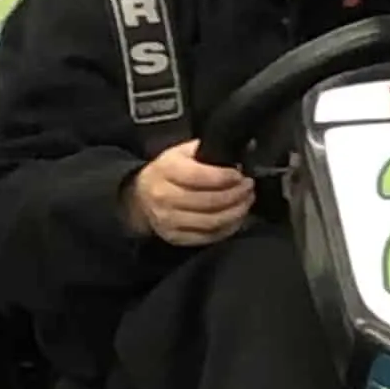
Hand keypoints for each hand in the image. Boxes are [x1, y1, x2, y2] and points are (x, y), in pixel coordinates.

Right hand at [122, 140, 254, 246]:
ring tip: (246, 201)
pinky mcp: (175, 238)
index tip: (240, 175)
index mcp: (166, 170)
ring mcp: (169, 221)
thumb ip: (206, 150)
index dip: (225, 177)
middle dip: (236, 195)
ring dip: (236, 212)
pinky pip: (208, 237)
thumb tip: (242, 150)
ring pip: (211, 222)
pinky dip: (228, 228)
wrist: (140, 197)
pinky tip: (236, 217)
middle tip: (249, 187)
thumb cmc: (167, 172)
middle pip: (209, 201)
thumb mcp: (179, 152)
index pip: (199, 176)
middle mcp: (164, 197)